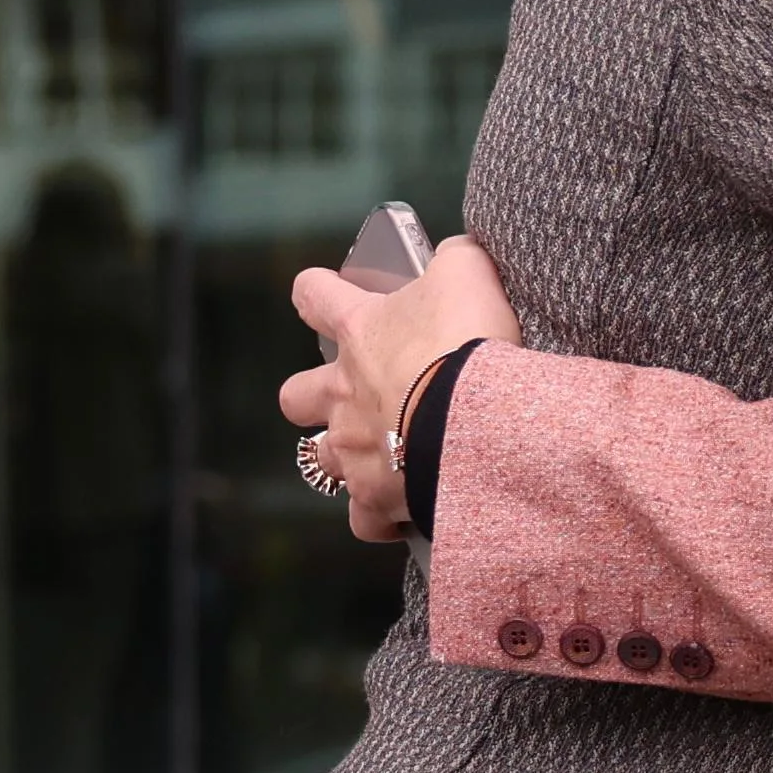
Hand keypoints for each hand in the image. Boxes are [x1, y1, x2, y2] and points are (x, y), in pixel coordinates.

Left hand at [279, 238, 525, 544]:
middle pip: (297, 396)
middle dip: (311, 398)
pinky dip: (380, 516)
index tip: (320, 293)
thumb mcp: (468, 275)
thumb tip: (457, 253)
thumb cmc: (465, 344)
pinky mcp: (377, 497)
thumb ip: (456, 260)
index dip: (316, 292)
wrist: (475, 422)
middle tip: (346, 397)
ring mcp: (354, 449)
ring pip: (322, 463)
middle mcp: (343, 393)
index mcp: (359, 332)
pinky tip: (403, 510)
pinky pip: (365, 519)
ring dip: (346, 461)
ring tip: (380, 461)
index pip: (315, 296)